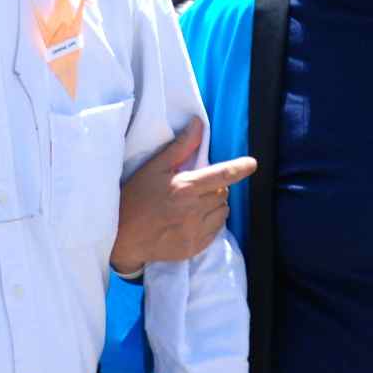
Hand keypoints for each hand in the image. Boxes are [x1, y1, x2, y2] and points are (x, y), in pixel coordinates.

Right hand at [113, 117, 255, 274]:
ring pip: (223, 211)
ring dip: (215, 204)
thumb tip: (198, 124)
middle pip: (223, 192)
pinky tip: (193, 219)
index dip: (240, 168)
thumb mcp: (154, 167)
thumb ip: (181, 147)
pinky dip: (211, 222)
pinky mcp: (194, 248)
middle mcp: (194, 210)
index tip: (252, 164)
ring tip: (195, 203)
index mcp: (186, 188)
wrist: (121, 236)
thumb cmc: (135, 197)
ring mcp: (195, 231)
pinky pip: (216, 230)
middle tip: (195, 187)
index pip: (222, 175)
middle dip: (215, 187)